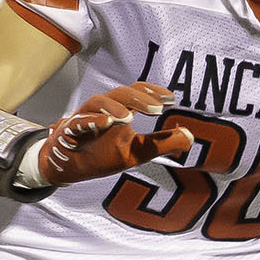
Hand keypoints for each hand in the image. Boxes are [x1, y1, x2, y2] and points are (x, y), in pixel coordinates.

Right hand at [35, 82, 194, 185]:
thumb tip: (190, 136)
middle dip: (139, 98)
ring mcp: (84, 117)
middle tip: (158, 108)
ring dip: (115, 106)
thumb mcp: (138, 152)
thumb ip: (162, 143)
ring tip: (130, 117)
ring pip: (98, 101)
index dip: (153, 92)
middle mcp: (102, 108)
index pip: (137, 92)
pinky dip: (91, 120)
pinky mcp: (70, 131)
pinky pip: (78, 122)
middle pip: (120, 93)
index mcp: (119, 108)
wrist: (71, 168)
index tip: (172, 99)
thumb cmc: (103, 154)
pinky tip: (105, 123)